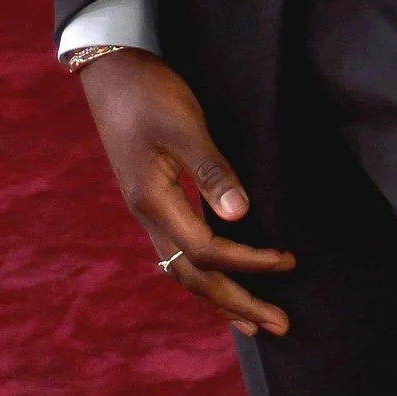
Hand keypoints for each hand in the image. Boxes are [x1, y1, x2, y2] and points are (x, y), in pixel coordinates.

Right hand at [76, 52, 295, 334]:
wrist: (109, 69)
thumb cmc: (148, 92)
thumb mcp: (183, 125)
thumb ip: (211, 170)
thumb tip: (241, 215)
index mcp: (154, 202)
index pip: (208, 251)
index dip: (249, 262)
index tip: (288, 261)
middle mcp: (148, 215)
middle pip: (193, 278)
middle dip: (236, 303)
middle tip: (278, 326)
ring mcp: (147, 210)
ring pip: (183, 269)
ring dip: (218, 297)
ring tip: (251, 320)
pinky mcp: (152, 198)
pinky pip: (180, 251)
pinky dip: (204, 272)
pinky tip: (220, 274)